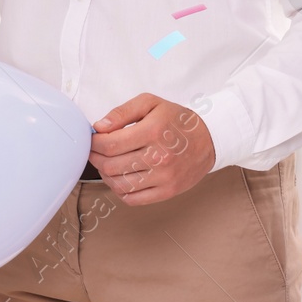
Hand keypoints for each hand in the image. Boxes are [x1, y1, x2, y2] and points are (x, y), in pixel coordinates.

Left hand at [89, 93, 214, 204]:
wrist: (209, 139)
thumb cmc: (176, 120)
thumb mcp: (151, 103)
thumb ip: (123, 112)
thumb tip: (100, 126)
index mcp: (153, 131)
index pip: (110, 144)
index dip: (94, 143)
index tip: (93, 139)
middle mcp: (159, 157)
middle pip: (112, 165)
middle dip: (96, 158)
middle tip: (95, 151)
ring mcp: (164, 177)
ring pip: (119, 184)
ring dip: (106, 175)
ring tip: (106, 164)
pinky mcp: (167, 192)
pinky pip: (133, 198)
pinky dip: (119, 190)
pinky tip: (119, 178)